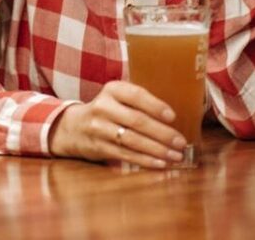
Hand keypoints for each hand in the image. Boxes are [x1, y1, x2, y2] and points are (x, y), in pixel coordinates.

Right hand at [49, 81, 187, 168]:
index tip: (173, 116)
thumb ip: (140, 101)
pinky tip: (160, 163)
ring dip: (157, 149)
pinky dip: (145, 160)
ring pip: (132, 140)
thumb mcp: (117, 97)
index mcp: (112, 90)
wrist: (73, 126)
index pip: (136, 95)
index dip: (155, 106)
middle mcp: (103, 106)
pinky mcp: (98, 146)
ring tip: (176, 155)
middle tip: (181, 141)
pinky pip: (126, 154)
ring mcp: (99, 127)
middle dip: (162, 133)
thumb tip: (178, 114)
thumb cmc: (108, 111)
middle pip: (137, 120)